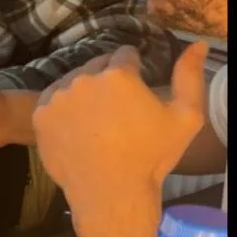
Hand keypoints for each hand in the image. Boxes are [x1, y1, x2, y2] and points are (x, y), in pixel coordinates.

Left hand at [32, 42, 207, 209]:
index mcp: (119, 75)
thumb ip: (189, 75)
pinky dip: (63, 107)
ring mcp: (58, 97)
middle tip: (116, 107)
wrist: (111, 192)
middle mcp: (84, 79)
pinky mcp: (40, 115)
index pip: (125, 54)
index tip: (136, 87)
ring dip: (84, 91)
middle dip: (108, 79)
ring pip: (73, 81)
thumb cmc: (151, 156)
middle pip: (97, 66)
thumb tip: (197, 44)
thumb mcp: (186, 116)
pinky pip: (53, 99)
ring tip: (97, 118)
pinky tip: (78, 125)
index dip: (134, 68)